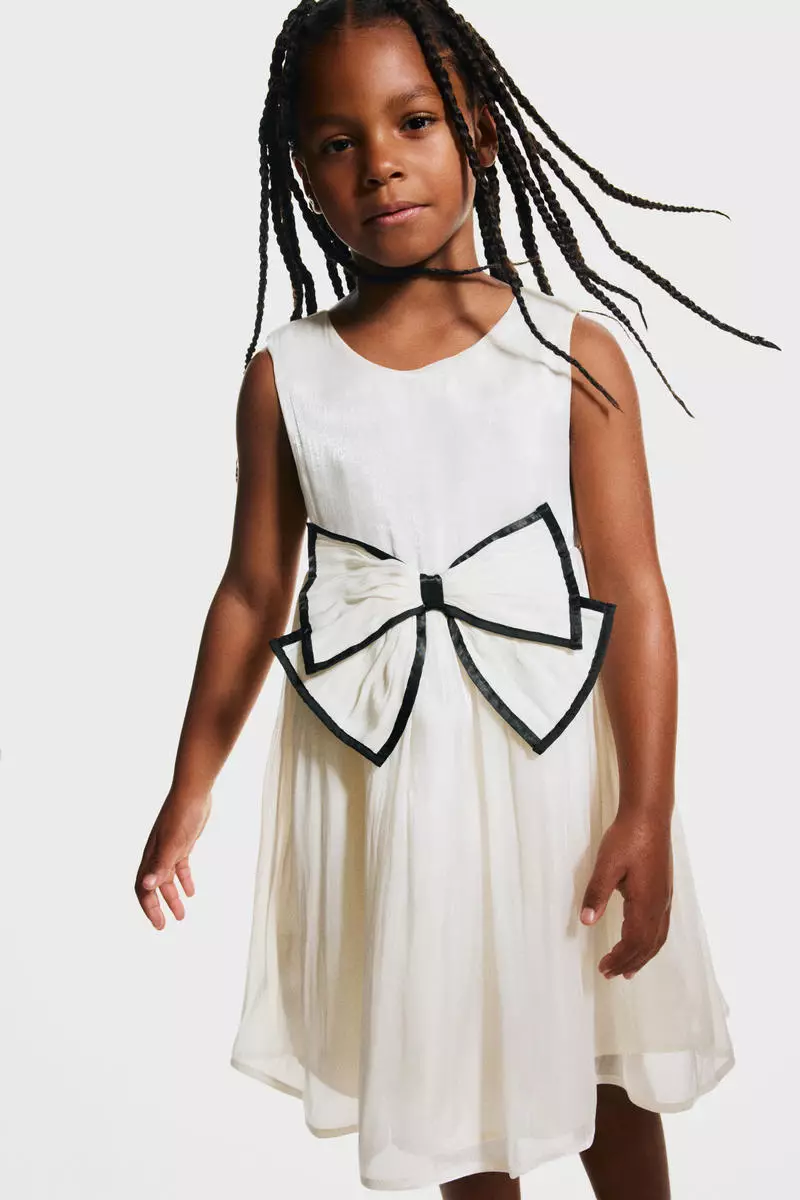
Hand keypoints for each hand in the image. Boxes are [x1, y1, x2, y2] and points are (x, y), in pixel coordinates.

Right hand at [135, 790, 211, 929]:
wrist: (194, 791)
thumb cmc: (182, 815)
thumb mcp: (173, 844)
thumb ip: (160, 865)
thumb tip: (146, 886)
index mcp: (151, 856)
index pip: (143, 888)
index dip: (148, 907)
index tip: (159, 924)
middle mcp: (157, 854)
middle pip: (152, 886)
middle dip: (158, 907)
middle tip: (165, 925)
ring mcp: (169, 848)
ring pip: (167, 878)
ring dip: (172, 896)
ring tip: (181, 914)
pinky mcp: (182, 843)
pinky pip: (180, 867)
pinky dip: (184, 880)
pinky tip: (191, 892)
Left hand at [579, 810, 672, 979]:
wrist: (650, 815)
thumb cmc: (628, 837)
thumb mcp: (606, 865)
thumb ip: (596, 893)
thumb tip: (586, 921)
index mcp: (646, 902)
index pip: (634, 941)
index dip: (619, 958)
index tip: (604, 968)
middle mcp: (660, 904)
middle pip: (648, 945)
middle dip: (630, 962)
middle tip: (611, 974)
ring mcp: (665, 897)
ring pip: (658, 937)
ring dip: (643, 955)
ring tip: (629, 968)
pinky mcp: (664, 889)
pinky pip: (661, 926)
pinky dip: (652, 941)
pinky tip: (644, 939)